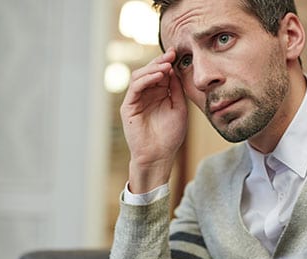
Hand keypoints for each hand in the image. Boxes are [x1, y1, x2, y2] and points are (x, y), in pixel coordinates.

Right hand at [121, 48, 187, 192]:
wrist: (159, 156)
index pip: (160, 73)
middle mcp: (146, 95)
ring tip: (165, 66)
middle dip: (159, 61)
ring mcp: (135, 100)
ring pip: (139, 76)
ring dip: (152, 68)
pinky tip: (158, 76)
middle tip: (171, 55)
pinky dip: (146, 79)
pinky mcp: (128, 107)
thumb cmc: (170, 136)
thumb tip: (174, 69)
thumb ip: (176, 90)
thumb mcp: (179, 108)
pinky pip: (135, 88)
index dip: (167, 62)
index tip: (176, 54)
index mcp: (158, 94)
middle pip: (149, 71)